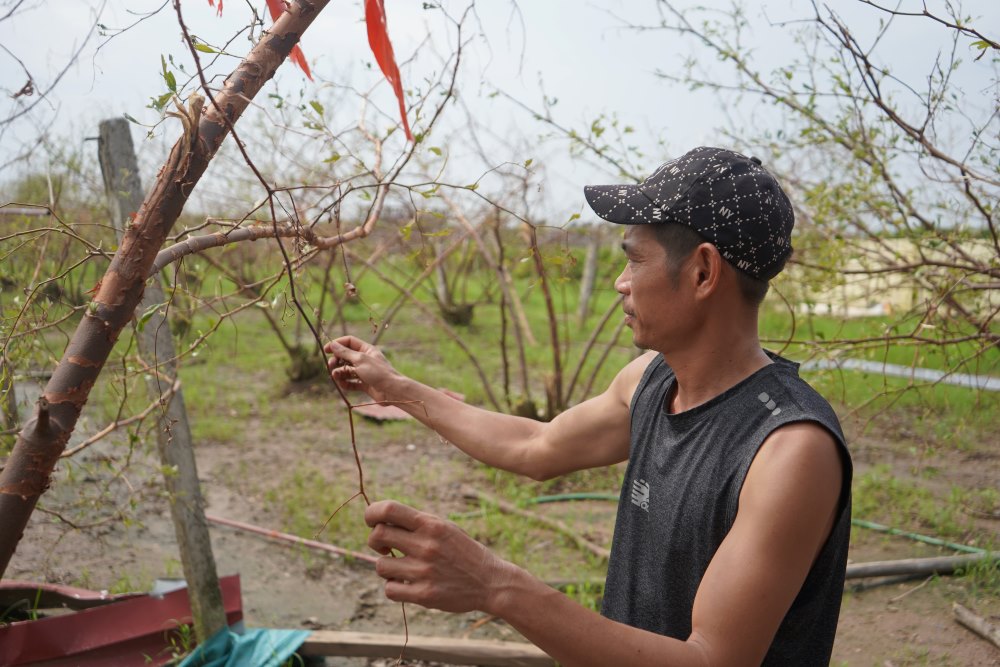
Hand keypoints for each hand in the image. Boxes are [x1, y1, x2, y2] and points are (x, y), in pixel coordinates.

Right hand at [324, 335, 396, 401]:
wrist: (392, 391)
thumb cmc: (378, 372)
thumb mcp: (360, 360)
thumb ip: (345, 353)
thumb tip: (333, 344)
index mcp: (366, 350)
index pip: (349, 342)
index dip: (337, 344)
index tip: (326, 350)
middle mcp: (365, 360)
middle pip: (345, 357)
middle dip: (336, 361)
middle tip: (331, 366)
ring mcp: (364, 372)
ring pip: (347, 371)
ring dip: (339, 373)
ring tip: (336, 376)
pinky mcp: (364, 384)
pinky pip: (351, 382)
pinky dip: (345, 383)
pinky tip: (342, 384)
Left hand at [365, 500, 513, 613]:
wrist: (490, 581)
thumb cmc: (463, 551)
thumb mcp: (445, 528)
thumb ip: (417, 524)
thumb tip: (381, 520)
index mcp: (431, 524)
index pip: (388, 509)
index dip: (371, 513)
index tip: (372, 522)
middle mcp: (426, 545)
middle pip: (378, 535)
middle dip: (374, 540)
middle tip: (384, 547)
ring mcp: (424, 571)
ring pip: (380, 566)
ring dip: (385, 567)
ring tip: (399, 568)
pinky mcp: (424, 594)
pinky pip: (390, 590)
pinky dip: (393, 587)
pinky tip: (405, 584)